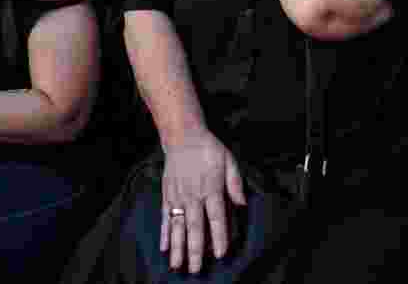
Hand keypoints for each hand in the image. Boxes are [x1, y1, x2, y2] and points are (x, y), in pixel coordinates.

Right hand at [160, 129, 245, 273]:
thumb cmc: (208, 149)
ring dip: (178, 248)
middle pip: (195, 227)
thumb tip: (243, 204)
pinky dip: (164, 234)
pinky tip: (164, 248)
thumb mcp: (229, 161)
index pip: (216, 217)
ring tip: (177, 266)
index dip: (219, 236)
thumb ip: (235, 184)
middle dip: (196, 250)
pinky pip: (165, 218)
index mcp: (211, 189)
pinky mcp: (167, 196)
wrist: (183, 137)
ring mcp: (178, 197)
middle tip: (196, 270)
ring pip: (178, 227)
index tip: (220, 253)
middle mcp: (193, 196)